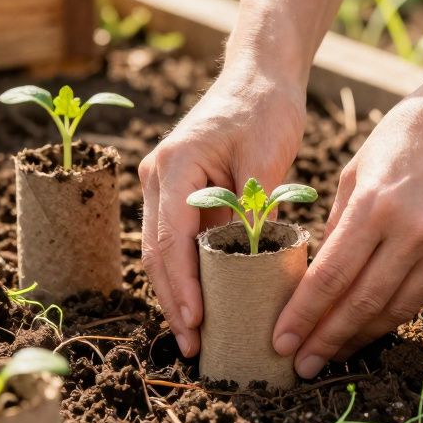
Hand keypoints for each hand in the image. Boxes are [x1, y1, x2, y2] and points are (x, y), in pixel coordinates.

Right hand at [140, 62, 305, 356]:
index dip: (182, 287)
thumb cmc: (264, 109)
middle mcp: (157, 177)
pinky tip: (202, 303)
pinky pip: (175, 241)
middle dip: (174, 302)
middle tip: (193, 346)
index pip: (171, 240)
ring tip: (195, 336)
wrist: (257, 76)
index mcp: (174, 167)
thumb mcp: (266, 156)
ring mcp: (162, 185)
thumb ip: (251, 206)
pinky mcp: (176, 192)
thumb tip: (247, 258)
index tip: (196, 323)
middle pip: (157, 253)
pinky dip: (185, 273)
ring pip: (161, 251)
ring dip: (176, 293)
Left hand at [271, 72, 422, 377]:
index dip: (304, 315)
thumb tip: (318, 273)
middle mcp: (414, 232)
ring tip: (332, 353)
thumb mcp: (356, 169)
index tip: (281, 341)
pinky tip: (370, 324)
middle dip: (327, 339)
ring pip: (397, 309)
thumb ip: (337, 223)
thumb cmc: (407, 132)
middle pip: (363, 303)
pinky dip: (394, 314)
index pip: (331, 277)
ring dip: (360, 336)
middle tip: (300, 366)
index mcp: (377, 206)